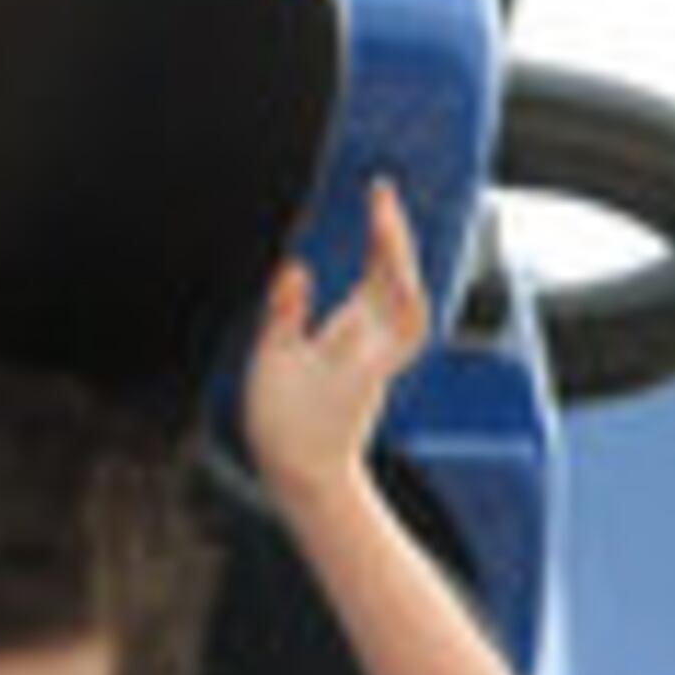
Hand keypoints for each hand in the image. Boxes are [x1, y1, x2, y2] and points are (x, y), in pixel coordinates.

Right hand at [245, 173, 432, 511]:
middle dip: (393, 234)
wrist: (310, 479)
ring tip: (379, 225)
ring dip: (395, 256)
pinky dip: (391, 282)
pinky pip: (395, 309)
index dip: (387, 231)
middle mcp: (380, 342)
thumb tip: (295, 267)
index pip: (387, 272)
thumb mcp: (271, 367)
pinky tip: (379, 270)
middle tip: (378, 196)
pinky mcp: (376, 362)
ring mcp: (383, 353)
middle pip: (402, 277)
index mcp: (360, 337)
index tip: (379, 195)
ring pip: (404, 292)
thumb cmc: (288, 429)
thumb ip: (284, 313)